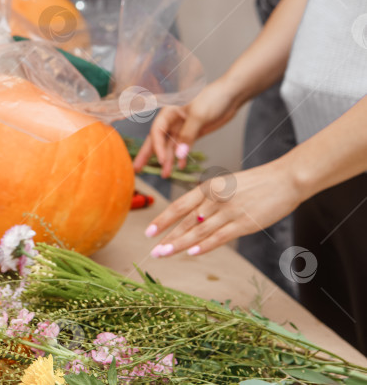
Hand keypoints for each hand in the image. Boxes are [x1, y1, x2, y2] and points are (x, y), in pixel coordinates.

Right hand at [133, 78, 240, 177]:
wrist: (231, 94)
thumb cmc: (214, 97)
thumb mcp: (199, 115)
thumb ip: (188, 135)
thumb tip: (178, 155)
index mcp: (169, 111)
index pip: (157, 131)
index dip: (157, 147)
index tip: (161, 160)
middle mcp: (173, 120)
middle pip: (157, 140)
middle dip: (147, 154)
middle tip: (138, 168)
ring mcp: (183, 127)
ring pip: (171, 146)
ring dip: (168, 160)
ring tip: (165, 175)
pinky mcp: (193, 132)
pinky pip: (183, 147)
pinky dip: (182, 157)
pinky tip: (181, 166)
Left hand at [144, 160, 301, 256]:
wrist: (285, 179)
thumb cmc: (257, 183)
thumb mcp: (227, 186)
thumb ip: (210, 201)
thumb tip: (193, 218)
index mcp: (209, 187)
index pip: (179, 206)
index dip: (162, 220)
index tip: (148, 232)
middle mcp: (215, 199)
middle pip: (186, 221)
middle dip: (168, 237)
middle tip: (153, 251)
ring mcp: (229, 211)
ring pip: (198, 231)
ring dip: (180, 244)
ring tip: (164, 254)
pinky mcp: (244, 223)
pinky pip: (220, 237)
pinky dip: (205, 246)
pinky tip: (192, 253)